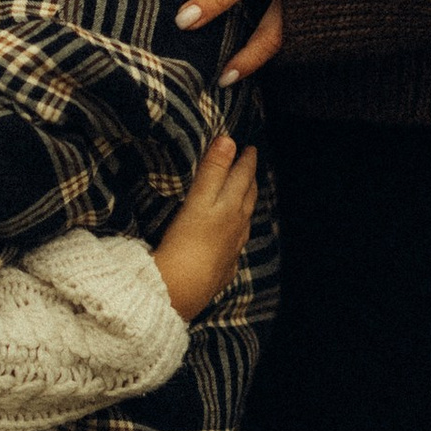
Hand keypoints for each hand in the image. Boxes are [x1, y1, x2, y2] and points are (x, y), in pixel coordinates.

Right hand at [152, 132, 259, 320]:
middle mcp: (236, 227)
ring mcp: (231, 249)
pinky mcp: (222, 268)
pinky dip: (237, 233)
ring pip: (244, 222)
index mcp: (230, 208)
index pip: (242, 177)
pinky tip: (232, 238)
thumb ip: (213, 171)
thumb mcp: (198, 201)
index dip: (246, 160)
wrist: (180, 290)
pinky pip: (235, 245)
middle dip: (250, 179)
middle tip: (250, 166)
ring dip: (246, 205)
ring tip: (245, 196)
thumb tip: (229, 140)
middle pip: (247, 198)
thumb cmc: (186, 242)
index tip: (250, 147)